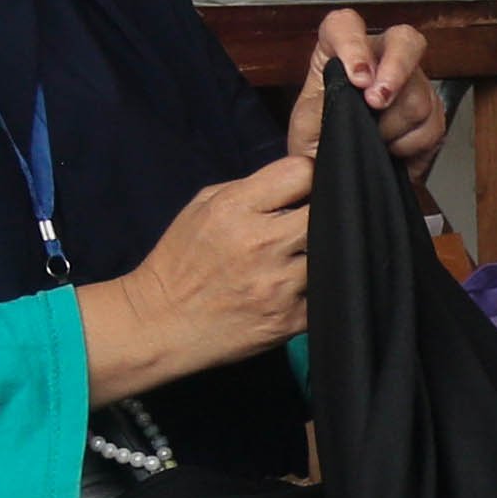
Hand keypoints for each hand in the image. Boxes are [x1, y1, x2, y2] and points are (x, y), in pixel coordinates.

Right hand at [79, 152, 308, 395]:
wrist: (161, 324)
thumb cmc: (181, 261)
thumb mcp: (203, 207)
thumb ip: (251, 188)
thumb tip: (298, 178)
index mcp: (235, 209)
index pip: (300, 172)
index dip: (309, 175)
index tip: (307, 186)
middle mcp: (261, 244)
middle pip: (327, 211)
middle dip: (328, 210)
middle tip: (321, 218)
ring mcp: (280, 284)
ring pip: (335, 253)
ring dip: (330, 250)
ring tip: (312, 252)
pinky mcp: (291, 319)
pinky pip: (327, 293)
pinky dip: (323, 286)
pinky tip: (306, 284)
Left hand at [288, 10, 450, 172]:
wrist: (344, 174)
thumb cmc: (320, 146)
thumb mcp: (305, 130)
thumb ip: (319, 111)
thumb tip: (340, 100)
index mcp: (339, 54)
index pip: (345, 25)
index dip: (353, 43)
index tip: (356, 78)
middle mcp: (379, 60)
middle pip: (404, 41)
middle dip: (396, 71)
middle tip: (377, 103)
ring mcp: (410, 83)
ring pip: (419, 93)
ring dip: (394, 125)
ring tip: (375, 140)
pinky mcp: (431, 111)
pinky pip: (433, 124)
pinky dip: (411, 144)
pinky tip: (393, 149)